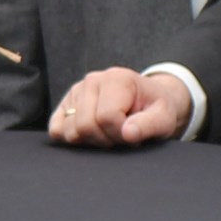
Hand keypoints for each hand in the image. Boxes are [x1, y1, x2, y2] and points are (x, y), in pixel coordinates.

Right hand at [49, 67, 188, 147]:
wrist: (149, 101)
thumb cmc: (155, 109)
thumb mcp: (164, 118)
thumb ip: (148, 125)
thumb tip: (127, 133)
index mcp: (117, 79)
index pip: (107, 117)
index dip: (120, 135)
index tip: (132, 133)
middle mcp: (93, 80)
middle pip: (85, 126)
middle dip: (105, 140)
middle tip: (120, 136)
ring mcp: (77, 91)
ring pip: (70, 131)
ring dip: (91, 141)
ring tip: (108, 133)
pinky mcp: (66, 104)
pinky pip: (56, 129)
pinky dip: (72, 139)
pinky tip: (92, 135)